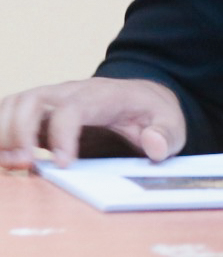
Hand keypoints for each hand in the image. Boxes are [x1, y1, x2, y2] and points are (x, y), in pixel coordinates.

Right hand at [0, 78, 186, 167]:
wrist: (141, 97)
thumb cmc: (152, 113)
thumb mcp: (172, 124)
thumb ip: (167, 135)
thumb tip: (153, 145)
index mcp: (102, 96)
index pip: (73, 108)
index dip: (63, 134)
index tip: (64, 164)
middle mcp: (70, 93)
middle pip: (32, 101)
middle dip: (20, 131)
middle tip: (24, 164)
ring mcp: (51, 100)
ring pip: (14, 105)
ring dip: (4, 133)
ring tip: (12, 163)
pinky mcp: (39, 114)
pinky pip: (9, 115)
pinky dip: (2, 134)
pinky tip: (6, 158)